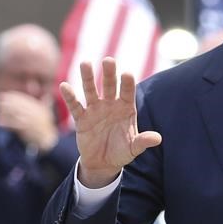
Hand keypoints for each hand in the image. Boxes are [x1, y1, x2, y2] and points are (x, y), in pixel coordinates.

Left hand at [0, 91, 58, 151]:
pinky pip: (12, 124)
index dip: (14, 96)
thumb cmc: (46, 126)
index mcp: (38, 108)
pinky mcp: (24, 129)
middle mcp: (34, 113)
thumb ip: (47, 102)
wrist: (47, 140)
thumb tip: (49, 94)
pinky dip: (4, 122)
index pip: (25, 100)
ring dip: (5, 110)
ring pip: (14, 114)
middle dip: (8, 102)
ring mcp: (29, 121)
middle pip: (18, 105)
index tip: (6, 94)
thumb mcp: (47, 112)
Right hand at [59, 58, 161, 187]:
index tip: (127, 74)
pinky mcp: (81, 119)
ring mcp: (95, 110)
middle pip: (109, 86)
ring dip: (88, 77)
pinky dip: (70, 97)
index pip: (127, 92)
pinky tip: (64, 86)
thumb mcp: (133, 148)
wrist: (103, 163)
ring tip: (85, 63)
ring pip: (91, 90)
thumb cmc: (121, 151)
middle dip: (109, 73)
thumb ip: (143, 141)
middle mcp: (110, 105)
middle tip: (108, 60)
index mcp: (126, 108)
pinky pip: (75, 106)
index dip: (127, 84)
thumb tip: (158, 139)